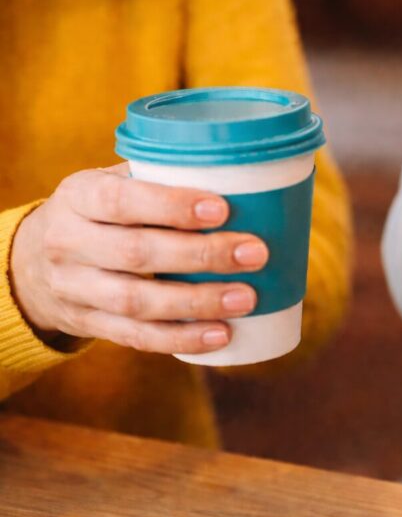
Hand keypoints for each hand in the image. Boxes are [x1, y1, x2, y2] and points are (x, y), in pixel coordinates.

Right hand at [10, 164, 268, 354]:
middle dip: (201, 256)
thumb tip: (243, 178)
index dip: (172, 206)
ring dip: (197, 302)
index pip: (120, 200)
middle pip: (136, 253)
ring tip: (246, 298)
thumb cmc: (102, 212)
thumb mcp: (112, 183)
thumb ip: (159, 179)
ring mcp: (74, 288)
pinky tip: (220, 336)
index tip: (222, 209)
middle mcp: (68, 242)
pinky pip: (135, 337)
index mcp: (78, 196)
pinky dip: (181, 338)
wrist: (32, 261)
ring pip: (137, 301)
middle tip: (255, 253)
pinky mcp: (87, 324)